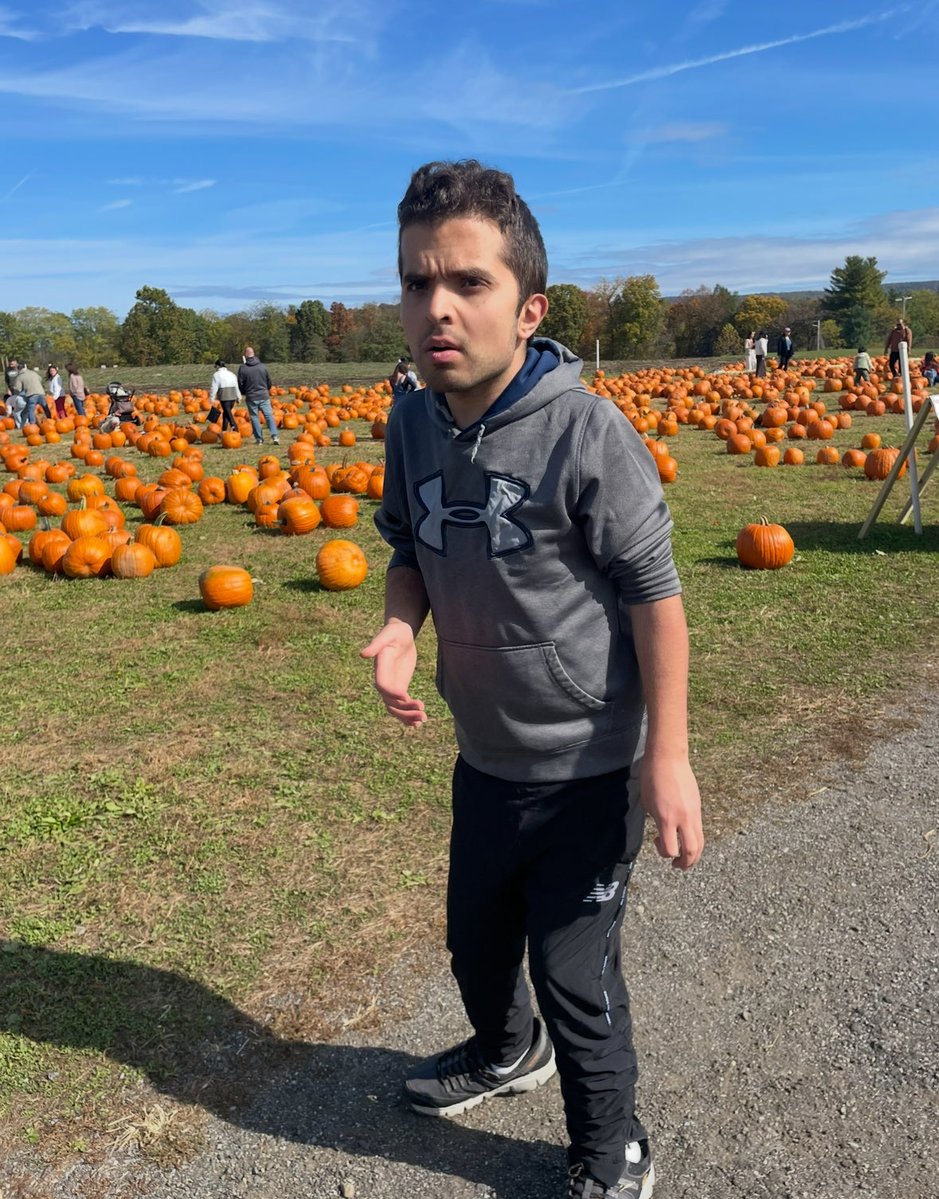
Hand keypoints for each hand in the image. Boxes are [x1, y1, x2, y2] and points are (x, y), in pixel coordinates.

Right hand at [360, 619, 426, 727]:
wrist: (400, 634)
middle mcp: (383, 680)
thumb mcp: (388, 633)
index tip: (407, 696)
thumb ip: (377, 643)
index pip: (382, 686)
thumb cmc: (395, 631)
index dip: (393, 693)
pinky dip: (408, 716)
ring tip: (423, 719)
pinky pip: (401, 706)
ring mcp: (391, 686)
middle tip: (422, 713)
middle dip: (404, 710)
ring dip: (408, 716)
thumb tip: (363, 654)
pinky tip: (418, 723)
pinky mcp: (400, 687)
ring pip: (395, 708)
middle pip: (390, 702)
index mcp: (380, 668)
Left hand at [638, 752, 702, 869]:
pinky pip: (699, 829)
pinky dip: (694, 838)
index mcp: (666, 818)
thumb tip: (664, 833)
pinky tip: (685, 836)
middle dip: (685, 863)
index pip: (670, 849)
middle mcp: (683, 818)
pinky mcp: (698, 807)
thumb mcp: (648, 803)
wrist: (668, 758)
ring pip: (700, 842)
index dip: (663, 853)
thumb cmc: (652, 778)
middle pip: (692, 850)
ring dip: (694, 854)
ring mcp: (693, 813)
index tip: (657, 843)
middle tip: (677, 866)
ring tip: (685, 858)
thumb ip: (658, 821)